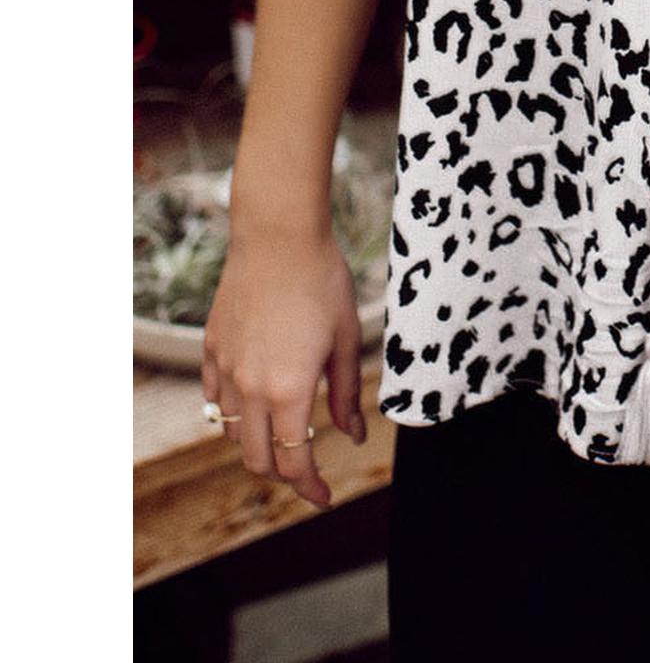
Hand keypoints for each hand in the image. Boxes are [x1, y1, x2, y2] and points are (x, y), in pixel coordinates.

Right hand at [201, 228, 367, 510]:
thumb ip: (345, 393)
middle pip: (257, 459)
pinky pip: (213, 397)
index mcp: (288, 391)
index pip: (295, 462)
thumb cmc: (321, 282)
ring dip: (255, 444)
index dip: (311, 488)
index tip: (325, 497)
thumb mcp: (345, 339)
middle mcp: (250, 389)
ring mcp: (225, 369)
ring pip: (230, 432)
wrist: (279, 236)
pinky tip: (250, 402)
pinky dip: (229, 412)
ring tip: (281, 434)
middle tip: (306, 470)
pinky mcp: (211, 349)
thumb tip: (354, 435)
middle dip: (284, 474)